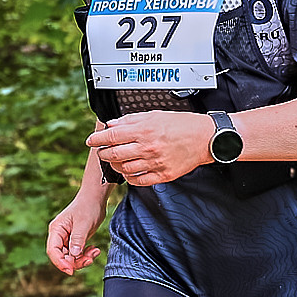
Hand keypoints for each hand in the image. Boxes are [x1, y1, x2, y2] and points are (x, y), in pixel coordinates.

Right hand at [47, 194, 106, 275]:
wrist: (95, 199)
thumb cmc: (88, 207)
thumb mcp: (83, 223)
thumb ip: (78, 239)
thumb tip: (74, 255)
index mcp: (56, 230)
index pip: (53, 251)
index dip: (60, 263)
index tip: (71, 271)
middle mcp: (59, 236)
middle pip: (62, 257)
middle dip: (76, 262)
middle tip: (90, 259)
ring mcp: (67, 239)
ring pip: (71, 257)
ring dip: (83, 259)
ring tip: (95, 251)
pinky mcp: (75, 241)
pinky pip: (78, 254)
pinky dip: (86, 255)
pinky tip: (95, 250)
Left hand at [85, 111, 213, 186]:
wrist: (205, 138)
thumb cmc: (182, 124)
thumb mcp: (154, 115)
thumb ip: (131, 120)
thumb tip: (112, 124)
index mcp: (144, 131)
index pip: (112, 136)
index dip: (97, 139)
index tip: (91, 140)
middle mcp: (148, 148)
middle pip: (114, 155)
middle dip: (103, 153)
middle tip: (102, 151)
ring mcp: (155, 163)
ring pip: (124, 169)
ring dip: (115, 166)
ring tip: (116, 161)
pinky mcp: (163, 175)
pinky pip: (139, 181)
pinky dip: (130, 177)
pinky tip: (129, 171)